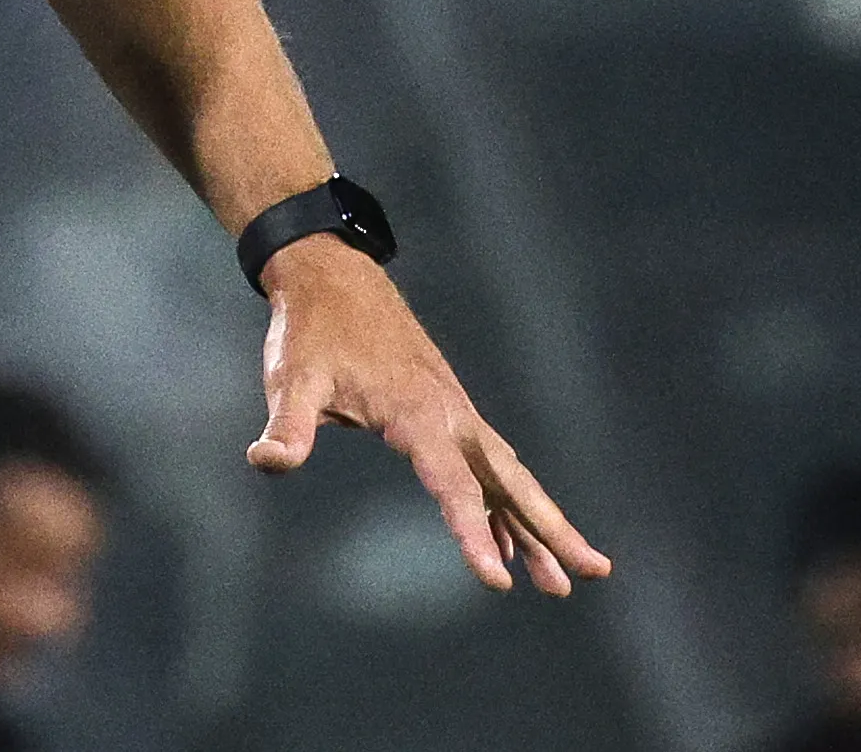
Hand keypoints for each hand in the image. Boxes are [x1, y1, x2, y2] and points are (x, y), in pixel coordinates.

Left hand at [246, 237, 611, 595]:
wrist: (331, 274)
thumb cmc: (311, 329)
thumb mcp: (291, 376)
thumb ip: (287, 423)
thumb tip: (267, 460)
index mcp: (418, 411)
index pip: (454, 486)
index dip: (475, 536)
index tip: (499, 585)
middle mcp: (450, 413)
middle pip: (510, 482)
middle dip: (553, 530)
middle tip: (594, 572)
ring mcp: (454, 411)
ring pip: (508, 477)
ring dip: (539, 525)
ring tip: (568, 580)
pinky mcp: (446, 410)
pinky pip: (486, 467)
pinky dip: (503, 506)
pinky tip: (512, 542)